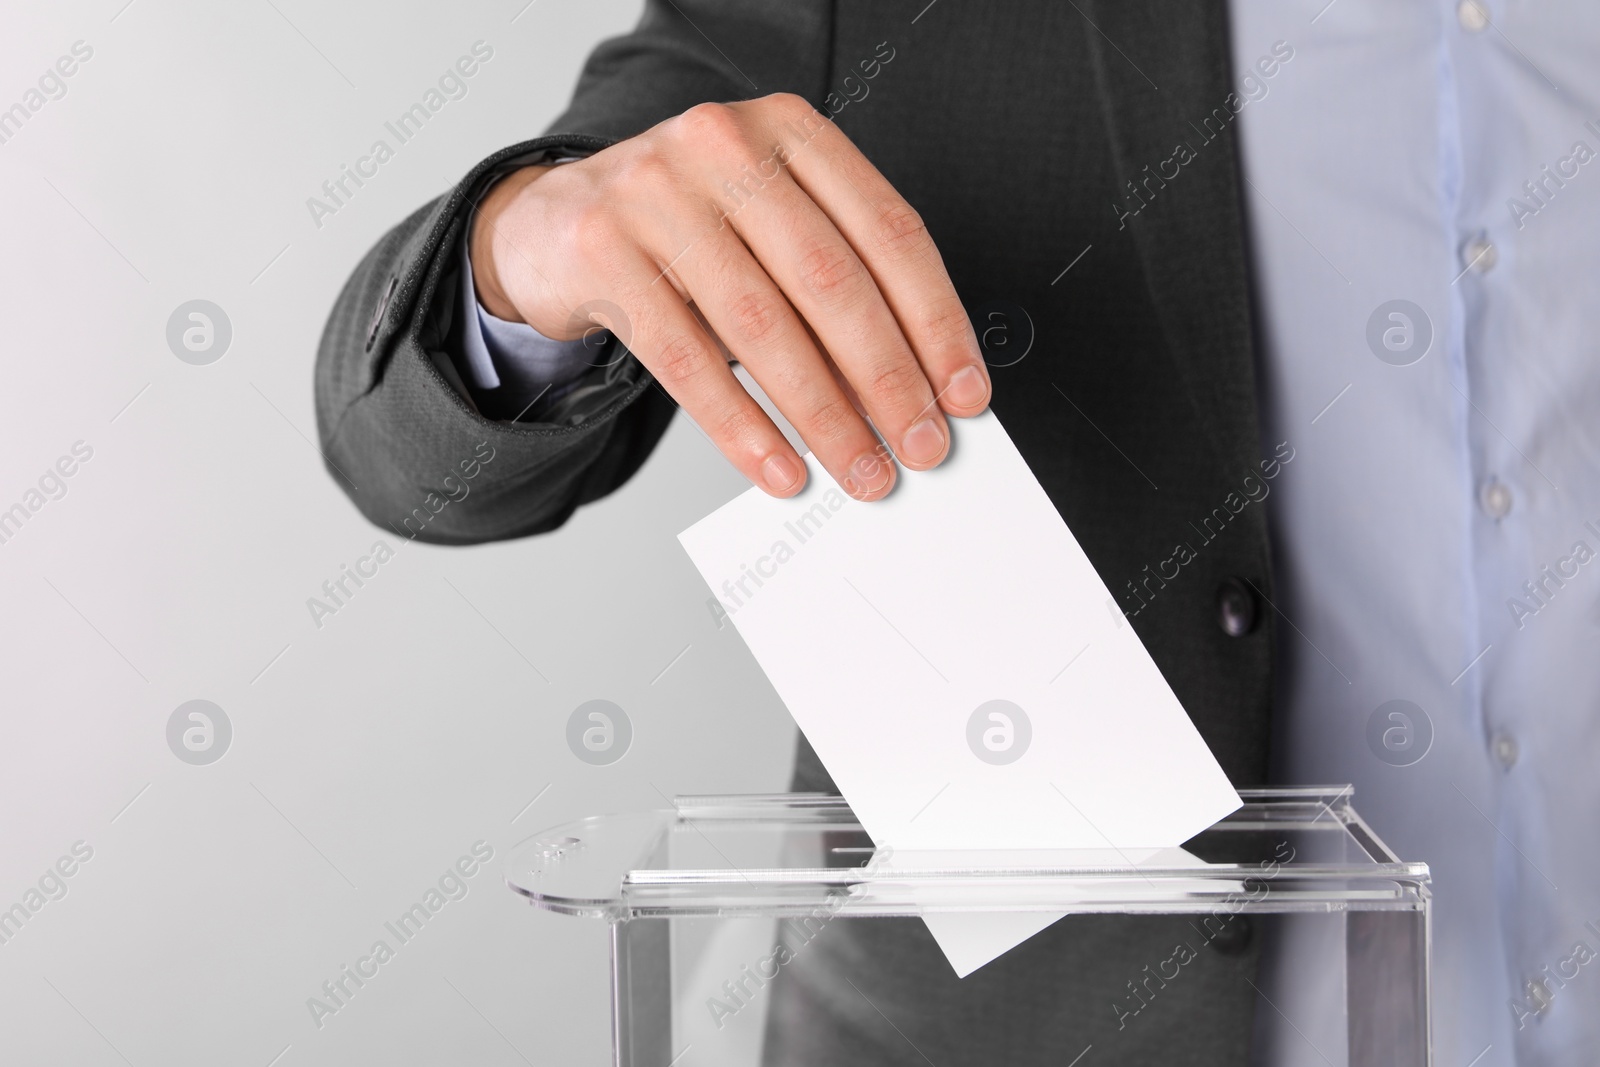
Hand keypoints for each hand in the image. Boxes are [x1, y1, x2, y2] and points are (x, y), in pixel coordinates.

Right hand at [469, 92, 990, 500]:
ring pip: (762, 328)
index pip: (890, 232)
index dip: (937, 322)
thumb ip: (834, 284)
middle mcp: (724, 145)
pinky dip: (744, 428)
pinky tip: (781, 469)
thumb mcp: (768, 227)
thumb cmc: (689, 231)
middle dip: (889, 380)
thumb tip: (910, 394)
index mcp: (790, 130)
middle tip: (922, 447)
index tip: (964, 394)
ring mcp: (655, 192)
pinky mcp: (602, 251)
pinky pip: (687, 362)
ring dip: (824, 417)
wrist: (553, 222)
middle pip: (832, 281)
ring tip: (860, 470)